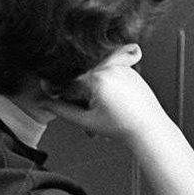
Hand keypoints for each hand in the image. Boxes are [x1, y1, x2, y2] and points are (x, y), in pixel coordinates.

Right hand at [43, 44, 174, 142]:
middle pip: (83, 80)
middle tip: (92, 114)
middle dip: (83, 98)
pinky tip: (115, 102)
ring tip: (106, 110)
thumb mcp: (86, 120)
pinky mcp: (129, 70)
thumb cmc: (123, 127)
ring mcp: (120, 67)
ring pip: (97, 77)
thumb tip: (44, 103)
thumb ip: (61, 110)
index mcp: (96, 78)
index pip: (69, 84)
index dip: (67, 99)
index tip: (68, 105)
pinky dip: (108, 87)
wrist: (149, 127)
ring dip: (96, 92)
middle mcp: (108, 68)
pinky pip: (111, 75)